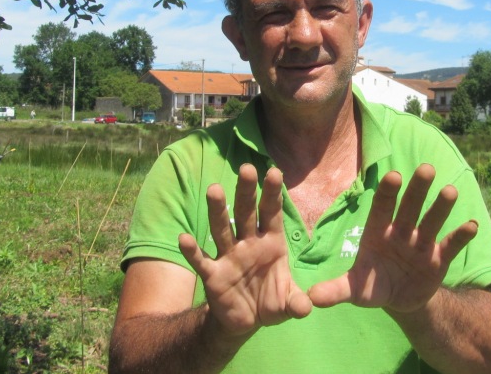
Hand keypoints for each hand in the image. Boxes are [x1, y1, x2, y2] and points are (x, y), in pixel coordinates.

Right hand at [179, 164, 311, 336]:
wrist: (247, 322)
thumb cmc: (270, 301)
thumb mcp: (289, 303)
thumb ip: (297, 302)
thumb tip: (306, 308)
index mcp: (271, 242)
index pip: (272, 213)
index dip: (273, 193)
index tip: (274, 172)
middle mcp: (249, 243)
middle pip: (247, 212)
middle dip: (246, 191)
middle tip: (246, 168)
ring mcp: (229, 257)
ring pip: (222, 228)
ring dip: (218, 211)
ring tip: (214, 189)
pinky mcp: (213, 275)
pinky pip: (201, 260)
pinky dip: (192, 250)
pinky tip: (184, 238)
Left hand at [308, 163, 477, 313]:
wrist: (398, 299)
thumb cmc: (372, 285)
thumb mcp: (354, 289)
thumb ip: (336, 290)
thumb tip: (311, 298)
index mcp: (378, 232)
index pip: (382, 207)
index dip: (388, 192)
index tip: (393, 176)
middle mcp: (401, 231)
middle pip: (410, 206)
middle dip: (417, 189)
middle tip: (426, 168)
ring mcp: (421, 243)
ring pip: (432, 220)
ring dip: (441, 206)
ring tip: (450, 191)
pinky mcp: (439, 258)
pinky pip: (450, 244)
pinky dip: (461, 236)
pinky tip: (471, 225)